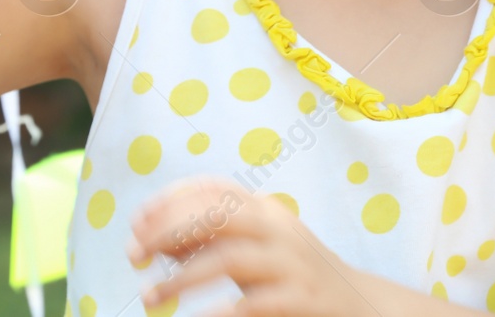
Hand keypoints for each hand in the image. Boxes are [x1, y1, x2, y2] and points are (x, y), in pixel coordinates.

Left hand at [126, 176, 373, 316]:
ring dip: (182, 279)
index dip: (170, 200)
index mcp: (266, 210)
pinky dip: (221, 313)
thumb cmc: (293, 278)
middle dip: (168, 230)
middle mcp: (280, 228)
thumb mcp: (253, 252)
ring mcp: (293, 262)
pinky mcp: (303, 298)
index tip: (136, 223)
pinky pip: (255, 303)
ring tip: (149, 297)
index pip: (213, 189)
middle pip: (217, 214)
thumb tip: (155, 241)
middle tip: (134, 254)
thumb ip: (211, 242)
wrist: (360, 307)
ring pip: (229, 258)